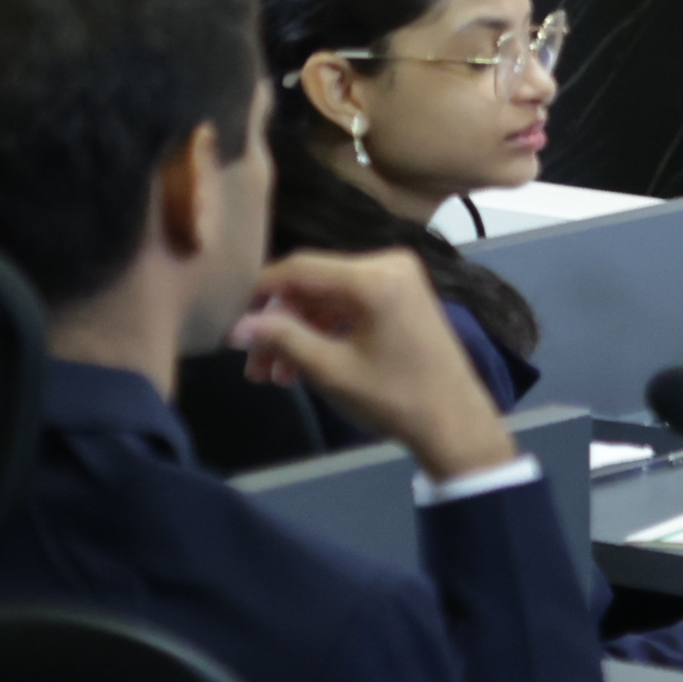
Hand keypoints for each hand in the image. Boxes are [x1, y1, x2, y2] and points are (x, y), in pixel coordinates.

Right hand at [233, 248, 514, 483]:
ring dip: (296, 331)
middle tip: (253, 367)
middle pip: (311, 283)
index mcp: (374, 276)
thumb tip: (235, 326)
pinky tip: (299, 366)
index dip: (259, 293)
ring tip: (273, 377)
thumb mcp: (329, 369)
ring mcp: (397, 277)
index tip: (231, 326)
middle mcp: (387, 264)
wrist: (451, 417)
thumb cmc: (391, 396)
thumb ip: (282, 339)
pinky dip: (321, 330)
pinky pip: (347, 303)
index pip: (298, 268)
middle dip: (277, 324)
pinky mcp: (399, 294)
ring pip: (325, 297)